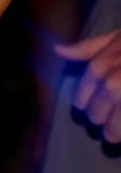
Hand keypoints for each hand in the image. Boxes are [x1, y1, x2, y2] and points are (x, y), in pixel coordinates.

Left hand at [57, 27, 120, 141]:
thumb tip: (58, 50)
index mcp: (106, 64)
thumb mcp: (118, 37)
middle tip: (98, 122)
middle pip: (100, 106)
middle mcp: (117, 82)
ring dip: (114, 130)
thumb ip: (90, 47)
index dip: (83, 99)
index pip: (86, 88)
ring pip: (118, 120)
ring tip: (111, 136)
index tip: (82, 108)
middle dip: (98, 116)